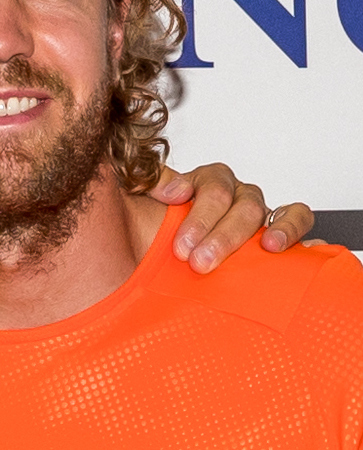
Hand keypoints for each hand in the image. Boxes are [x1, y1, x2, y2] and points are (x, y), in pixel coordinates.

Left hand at [149, 164, 314, 272]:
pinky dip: (304, 239)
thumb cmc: (160, 235)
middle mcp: (240, 197)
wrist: (173, 266)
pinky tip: (293, 251)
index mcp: (210, 184)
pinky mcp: (285, 242)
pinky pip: (303, 232)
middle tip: (196, 259)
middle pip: (242, 205)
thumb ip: (148, 186)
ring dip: (273, 231)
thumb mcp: (146, 207)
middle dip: (219, 233)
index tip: (179, 232)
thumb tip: (164, 187)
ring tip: (266, 248)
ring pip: (277, 213)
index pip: (213, 184)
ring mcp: (264, 219)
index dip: (198, 208)